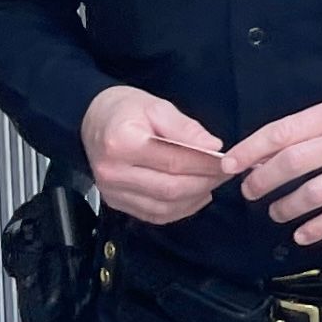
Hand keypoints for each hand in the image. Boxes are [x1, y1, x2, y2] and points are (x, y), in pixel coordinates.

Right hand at [80, 86, 226, 225]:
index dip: (206, 164)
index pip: (175, 161)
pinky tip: (195, 196)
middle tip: (225, 173)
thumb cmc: (124, 110)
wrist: (93, 121)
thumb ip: (186, 128)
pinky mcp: (116, 203)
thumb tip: (213, 148)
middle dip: (205, 183)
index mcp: (122, 143)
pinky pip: (155, 215)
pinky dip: (180, 209)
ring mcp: (112, 191)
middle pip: (171, 188)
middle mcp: (113, 172)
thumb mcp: (157, 106)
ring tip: (212, 182)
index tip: (228, 162)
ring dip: (195, 198)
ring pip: (165, 207)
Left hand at [218, 100, 321, 245]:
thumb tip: (263, 155)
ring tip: (275, 213)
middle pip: (292, 163)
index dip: (251, 150)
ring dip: (286, 207)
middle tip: (249, 192)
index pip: (282, 133)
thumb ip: (307, 131)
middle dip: (263, 181)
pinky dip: (317, 229)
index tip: (229, 165)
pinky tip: (301, 235)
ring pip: (313, 193)